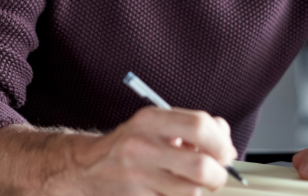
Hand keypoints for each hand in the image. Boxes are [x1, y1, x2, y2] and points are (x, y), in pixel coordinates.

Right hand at [0, 107, 237, 195]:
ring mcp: (137, 177)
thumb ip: (189, 126)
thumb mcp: (153, 124)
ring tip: (194, 183)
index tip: (225, 149)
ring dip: (201, 190)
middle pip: (201, 166)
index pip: (200, 125)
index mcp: (149, 120)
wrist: (83, 168)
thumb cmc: (126, 146)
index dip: (222, 141)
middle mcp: (142, 146)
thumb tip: (224, 136)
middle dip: (218, 175)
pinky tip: (175, 191)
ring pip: (191, 191)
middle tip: (216, 174)